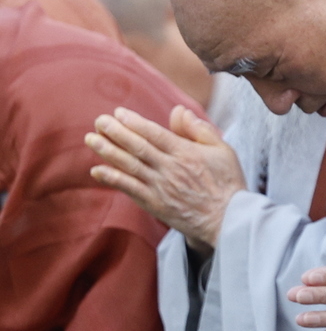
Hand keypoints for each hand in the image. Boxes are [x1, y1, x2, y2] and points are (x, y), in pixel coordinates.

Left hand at [86, 105, 245, 253]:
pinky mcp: (156, 204)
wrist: (229, 219)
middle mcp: (170, 168)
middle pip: (138, 147)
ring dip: (108, 152)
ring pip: (130, 165)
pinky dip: (113, 179)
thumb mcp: (223, 150)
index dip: (134, 122)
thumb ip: (200, 129)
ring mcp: (161, 187)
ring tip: (91, 139)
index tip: (118, 113)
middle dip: (115, 132)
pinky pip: (130, 189)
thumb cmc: (228, 183)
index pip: (154, 133)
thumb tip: (179, 111)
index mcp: (187, 152)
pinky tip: (97, 170)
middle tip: (99, 121)